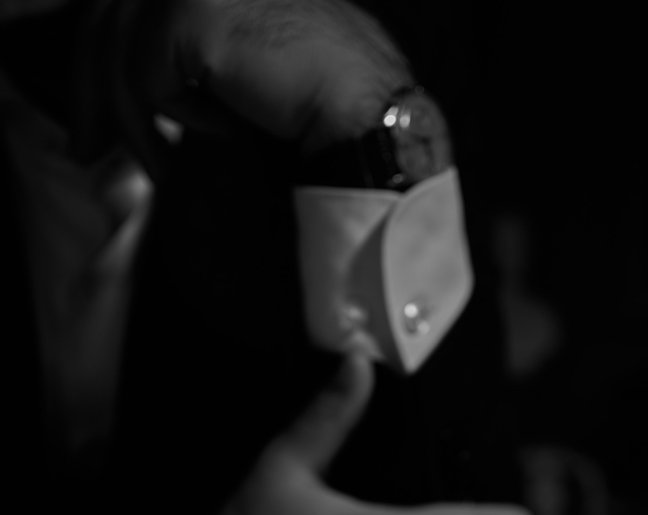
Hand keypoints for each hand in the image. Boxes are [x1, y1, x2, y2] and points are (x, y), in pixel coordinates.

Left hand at [119, 0, 412, 170]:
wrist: (361, 110)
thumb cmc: (309, 103)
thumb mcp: (230, 73)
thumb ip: (182, 62)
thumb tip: (113, 96)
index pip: (122, 5)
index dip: (96, 62)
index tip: (90, 123)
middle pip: (108, 21)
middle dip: (90, 92)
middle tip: (86, 151)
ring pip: (118, 51)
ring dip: (131, 120)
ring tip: (160, 166)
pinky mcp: (191, 12)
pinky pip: (143, 77)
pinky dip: (170, 119)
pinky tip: (219, 132)